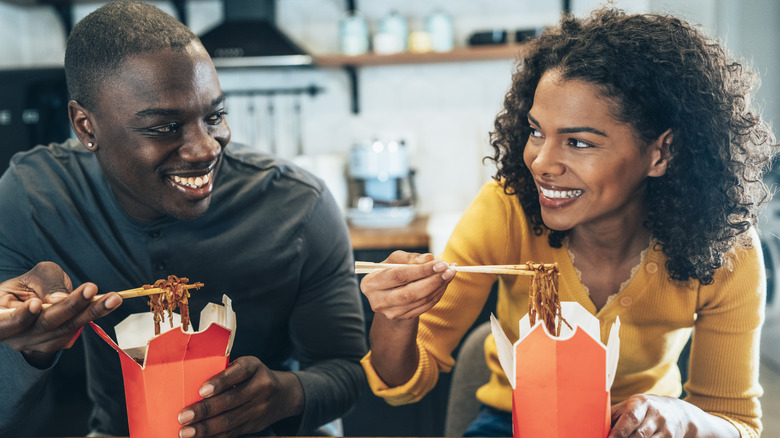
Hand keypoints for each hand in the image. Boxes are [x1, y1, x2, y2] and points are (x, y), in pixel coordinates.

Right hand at [0, 261, 122, 366]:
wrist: (37, 299)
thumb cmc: (32, 284)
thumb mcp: (36, 275)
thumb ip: (47, 284)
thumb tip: (59, 299)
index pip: (3, 322)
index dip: (20, 316)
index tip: (35, 304)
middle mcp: (15, 333)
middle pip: (43, 323)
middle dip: (70, 306)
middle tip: (91, 289)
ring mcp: (34, 342)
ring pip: (64, 328)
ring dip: (91, 311)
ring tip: (112, 297)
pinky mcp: (54, 344)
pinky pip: (75, 330)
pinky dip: (94, 315)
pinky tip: (110, 302)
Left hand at [178, 356, 303, 437]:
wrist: (283, 395)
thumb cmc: (252, 376)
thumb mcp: (246, 366)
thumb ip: (226, 372)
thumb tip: (190, 384)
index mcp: (254, 367)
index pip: (238, 373)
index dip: (220, 382)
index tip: (202, 391)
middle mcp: (261, 387)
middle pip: (231, 400)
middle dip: (205, 410)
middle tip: (183, 416)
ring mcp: (259, 409)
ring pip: (230, 420)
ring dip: (206, 428)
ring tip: (185, 432)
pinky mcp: (254, 425)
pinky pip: (232, 433)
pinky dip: (214, 436)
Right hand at [359, 250, 455, 319]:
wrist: (390, 293)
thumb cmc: (392, 271)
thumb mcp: (396, 260)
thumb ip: (411, 258)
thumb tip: (429, 259)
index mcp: (371, 283)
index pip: (399, 276)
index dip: (421, 270)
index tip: (440, 263)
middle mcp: (378, 301)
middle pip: (410, 293)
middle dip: (433, 280)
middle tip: (450, 270)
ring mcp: (391, 312)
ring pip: (420, 300)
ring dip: (439, 286)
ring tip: (451, 273)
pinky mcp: (404, 318)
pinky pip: (425, 306)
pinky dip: (438, 294)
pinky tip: (445, 283)